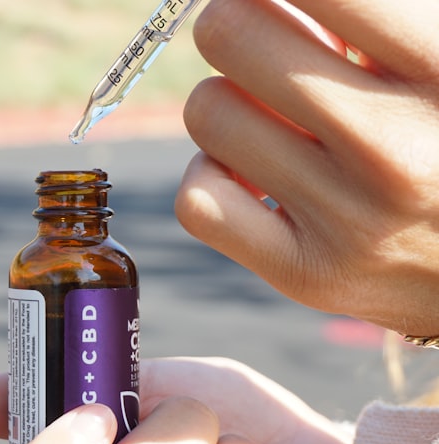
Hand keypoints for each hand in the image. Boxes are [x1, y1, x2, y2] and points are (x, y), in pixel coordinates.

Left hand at [175, 0, 438, 336]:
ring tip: (274, 112)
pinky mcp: (307, 272)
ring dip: (228, 101)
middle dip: (240, 23)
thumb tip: (282, 2)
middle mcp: (391, 144)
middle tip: (267, 40)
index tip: (290, 3)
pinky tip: (251, 171)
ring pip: (207, 113)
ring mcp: (346, 217)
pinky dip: (210, 176)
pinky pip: (198, 203)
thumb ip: (377, 16)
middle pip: (230, 34)